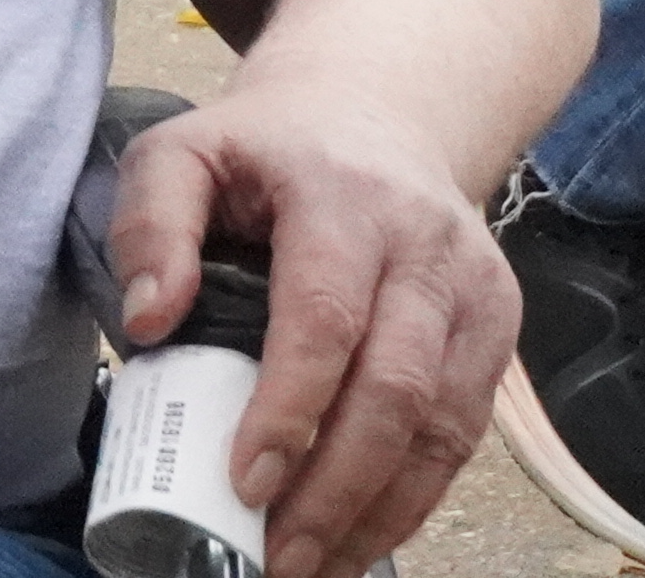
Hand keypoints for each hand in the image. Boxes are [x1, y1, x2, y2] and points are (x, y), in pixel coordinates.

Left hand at [105, 86, 516, 577]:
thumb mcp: (187, 151)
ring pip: (443, 423)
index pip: (326, 315)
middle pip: (395, 386)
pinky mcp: (496, 324)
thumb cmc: (269, 150)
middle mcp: (424, 242)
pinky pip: (464, 430)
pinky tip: (361, 536)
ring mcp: (473, 287)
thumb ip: (152, 222)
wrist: (377, 111)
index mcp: (344, 195)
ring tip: (313, 565)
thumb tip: (149, 320)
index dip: (290, 408)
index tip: (242, 482)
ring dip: (380, 512)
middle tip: (276, 556)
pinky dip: (416, 497)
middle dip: (336, 488)